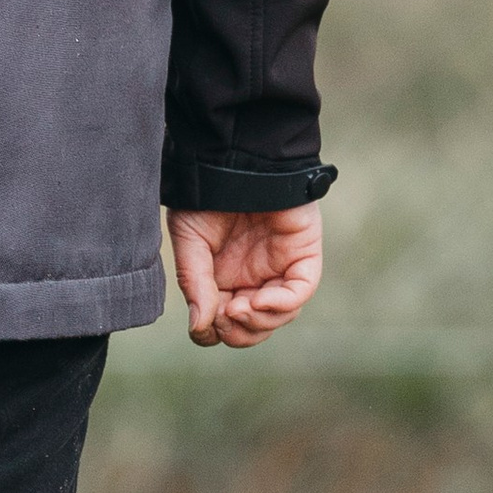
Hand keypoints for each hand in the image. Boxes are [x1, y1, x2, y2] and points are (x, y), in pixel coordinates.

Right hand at [168, 202, 322, 350]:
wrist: (235, 159)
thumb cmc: (208, 195)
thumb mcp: (190, 242)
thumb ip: (195, 284)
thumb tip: (199, 327)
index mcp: (221, 279)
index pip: (222, 326)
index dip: (213, 333)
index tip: (205, 323)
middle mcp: (251, 279)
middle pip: (252, 329)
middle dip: (238, 332)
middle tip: (224, 315)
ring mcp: (278, 270)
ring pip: (277, 317)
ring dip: (257, 322)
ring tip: (238, 307)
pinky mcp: (302, 257)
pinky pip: (299, 292)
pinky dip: (281, 305)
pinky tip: (259, 300)